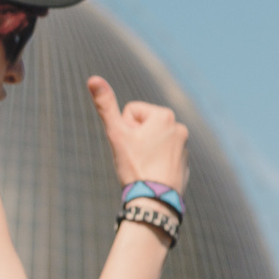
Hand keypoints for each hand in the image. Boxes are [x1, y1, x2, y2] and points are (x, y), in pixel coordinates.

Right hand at [89, 76, 189, 191]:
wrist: (155, 200)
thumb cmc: (135, 165)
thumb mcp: (116, 133)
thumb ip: (105, 105)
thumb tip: (93, 78)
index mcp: (164, 115)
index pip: (131, 112)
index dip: (124, 129)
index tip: (130, 146)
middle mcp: (179, 126)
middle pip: (142, 126)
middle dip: (135, 139)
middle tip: (137, 158)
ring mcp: (184, 144)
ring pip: (151, 141)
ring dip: (145, 150)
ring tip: (146, 166)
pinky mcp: (185, 161)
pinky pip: (162, 155)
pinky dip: (156, 162)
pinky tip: (154, 174)